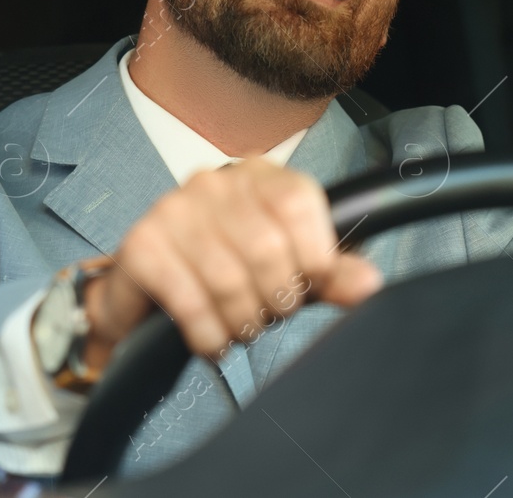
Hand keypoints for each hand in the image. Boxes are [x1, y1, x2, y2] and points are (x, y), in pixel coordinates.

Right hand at [76, 162, 382, 368]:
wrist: (149, 290)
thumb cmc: (227, 272)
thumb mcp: (287, 268)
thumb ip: (329, 274)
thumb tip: (369, 284)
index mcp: (257, 175)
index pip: (298, 202)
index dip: (313, 256)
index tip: (308, 284)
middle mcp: (213, 182)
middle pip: (267, 247)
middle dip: (276, 298)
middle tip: (268, 313)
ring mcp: (173, 210)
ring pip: (229, 280)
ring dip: (242, 321)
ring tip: (239, 327)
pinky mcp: (142, 246)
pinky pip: (190, 302)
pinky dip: (208, 334)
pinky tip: (211, 338)